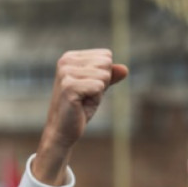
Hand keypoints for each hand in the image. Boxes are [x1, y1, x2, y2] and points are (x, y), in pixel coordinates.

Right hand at [33, 49, 128, 185]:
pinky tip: (80, 105)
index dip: (104, 76)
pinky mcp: (69, 86)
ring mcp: (66, 73)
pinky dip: (95, 99)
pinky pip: (99, 87)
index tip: (88, 88)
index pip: (106, 55)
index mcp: (71, 57)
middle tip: (86, 96)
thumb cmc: (80, 108)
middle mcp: (66, 61)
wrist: (62, 130)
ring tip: (83, 100)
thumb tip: (125, 69)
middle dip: (102, 83)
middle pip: (106, 63)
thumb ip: (110, 76)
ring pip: (104, 76)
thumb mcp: (98, 88)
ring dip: (98, 93)